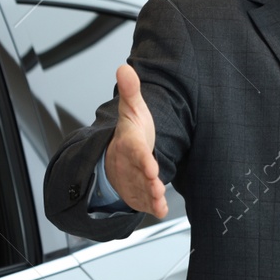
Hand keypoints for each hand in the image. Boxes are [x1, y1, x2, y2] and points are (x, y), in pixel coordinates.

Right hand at [105, 64, 168, 217]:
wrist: (118, 157)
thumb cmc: (130, 134)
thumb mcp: (132, 110)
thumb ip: (130, 91)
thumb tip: (123, 68)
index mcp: (129, 144)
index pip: (135, 151)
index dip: (142, 159)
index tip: (151, 165)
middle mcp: (129, 164)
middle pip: (139, 173)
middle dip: (147, 180)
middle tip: (156, 185)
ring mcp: (133, 180)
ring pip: (141, 190)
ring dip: (150, 196)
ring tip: (159, 200)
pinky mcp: (138, 193)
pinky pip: (145, 202)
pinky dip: (152, 208)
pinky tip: (160, 211)